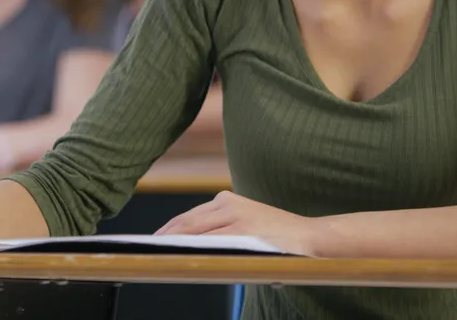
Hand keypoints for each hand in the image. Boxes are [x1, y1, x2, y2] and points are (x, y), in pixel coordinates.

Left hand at [155, 191, 317, 255]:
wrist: (311, 238)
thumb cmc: (276, 238)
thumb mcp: (244, 226)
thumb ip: (219, 231)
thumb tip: (187, 247)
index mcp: (226, 200)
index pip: (187, 217)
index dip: (167, 230)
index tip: (152, 241)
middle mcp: (228, 203)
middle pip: (186, 222)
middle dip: (164, 237)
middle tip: (145, 250)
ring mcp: (236, 216)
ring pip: (195, 232)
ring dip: (174, 244)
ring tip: (158, 255)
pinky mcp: (244, 230)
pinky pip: (211, 242)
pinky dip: (194, 249)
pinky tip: (182, 257)